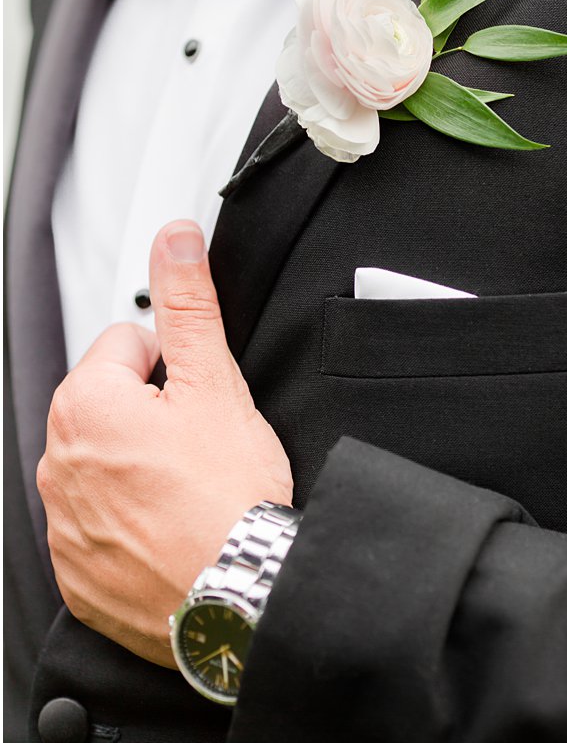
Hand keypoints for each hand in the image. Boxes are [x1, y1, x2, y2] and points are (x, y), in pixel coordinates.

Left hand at [37, 221, 292, 667]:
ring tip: (196, 488)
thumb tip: (175, 241)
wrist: (236, 597)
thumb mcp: (218, 384)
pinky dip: (136, 522)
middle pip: (114, 405)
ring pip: (109, 465)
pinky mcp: (77, 571)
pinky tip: (177, 526)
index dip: (178, 366)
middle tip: (206, 443)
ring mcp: (63, 521)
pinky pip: (103, 526)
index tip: (203, 399)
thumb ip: (190, 305)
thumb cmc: (228, 499)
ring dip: (145, 467)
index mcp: (85, 406)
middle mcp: (58, 462)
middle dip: (157, 415)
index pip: (128, 346)